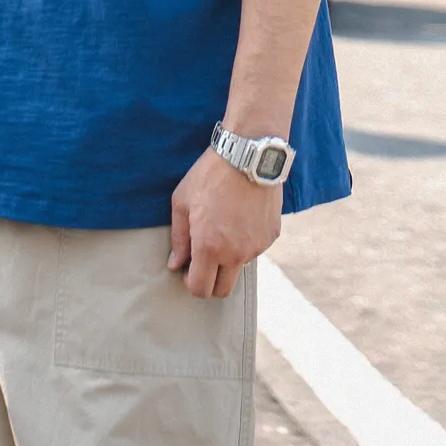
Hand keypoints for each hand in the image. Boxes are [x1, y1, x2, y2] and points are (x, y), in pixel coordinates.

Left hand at [167, 147, 281, 298]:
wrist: (248, 155)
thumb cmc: (210, 175)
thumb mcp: (182, 201)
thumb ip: (178, 238)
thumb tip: (175, 264)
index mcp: (209, 247)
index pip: (200, 289)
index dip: (191, 283)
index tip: (188, 268)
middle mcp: (235, 253)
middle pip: (222, 290)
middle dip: (210, 281)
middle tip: (204, 258)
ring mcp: (256, 247)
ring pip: (239, 267)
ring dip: (229, 258)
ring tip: (223, 226)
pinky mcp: (271, 236)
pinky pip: (255, 249)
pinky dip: (245, 242)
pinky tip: (240, 217)